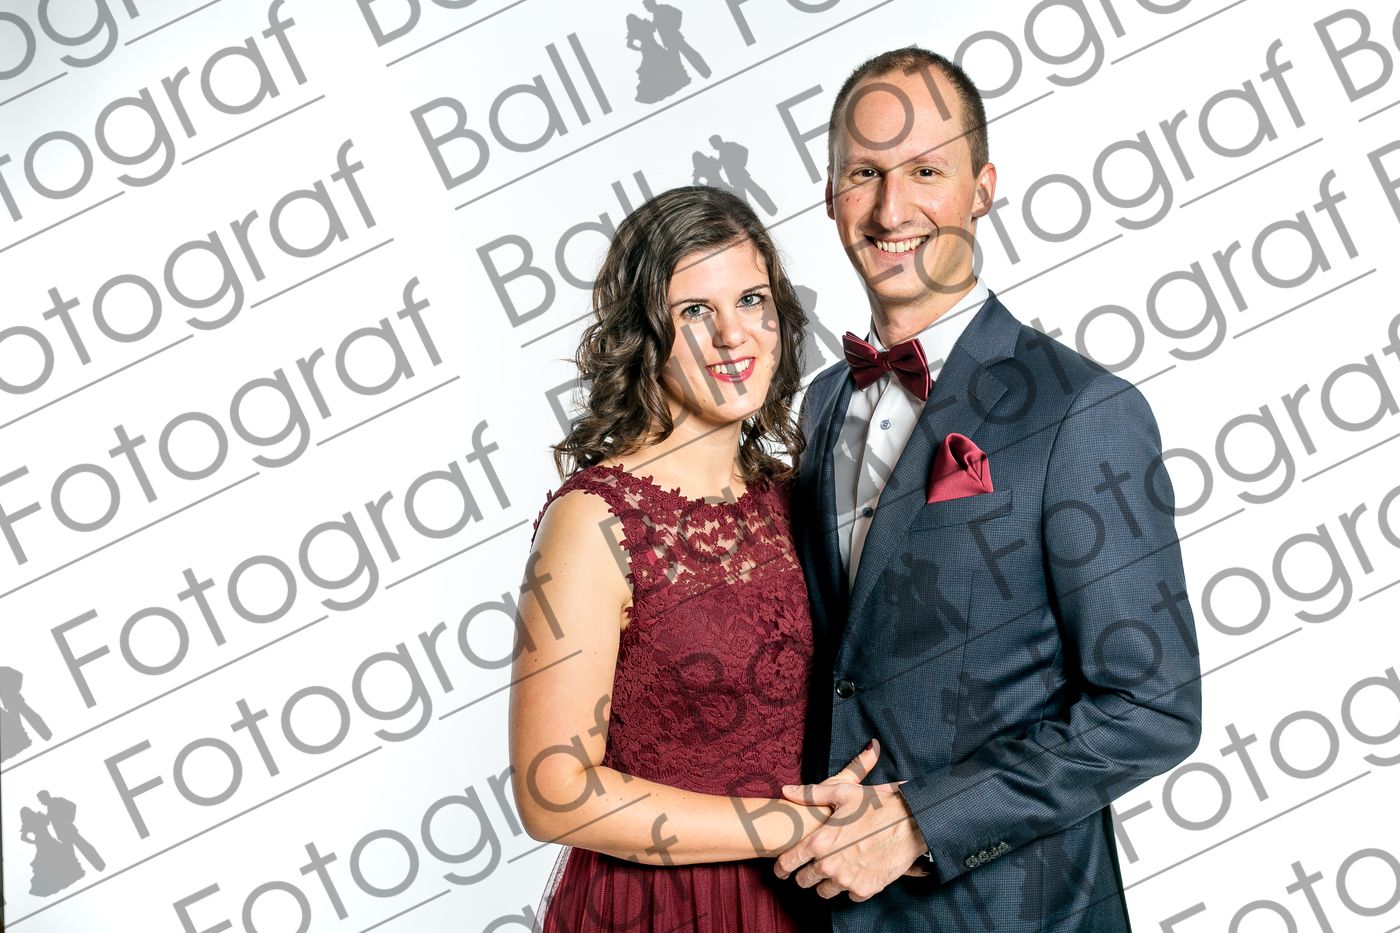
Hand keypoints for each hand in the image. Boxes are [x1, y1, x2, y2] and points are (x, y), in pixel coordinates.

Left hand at [773, 749, 927, 901]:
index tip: (780, 870)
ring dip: (827, 883)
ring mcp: (847, 880)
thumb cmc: (875, 804)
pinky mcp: (865, 889)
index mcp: (819, 842)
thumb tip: (786, 790)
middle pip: (805, 881)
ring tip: (836, 869)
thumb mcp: (841, 792)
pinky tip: (856, 871)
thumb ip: (810, 794)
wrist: (910, 822)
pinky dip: (850, 886)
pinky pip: (849, 895)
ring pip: (825, 891)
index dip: (781, 867)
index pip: (788, 862)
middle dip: (805, 875)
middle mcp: (829, 865)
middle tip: (811, 868)